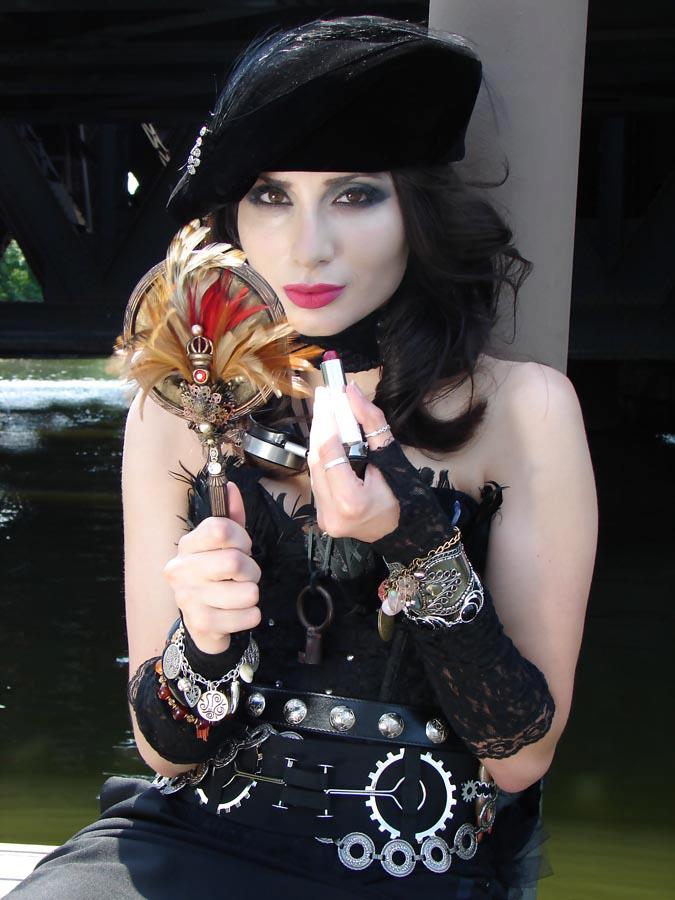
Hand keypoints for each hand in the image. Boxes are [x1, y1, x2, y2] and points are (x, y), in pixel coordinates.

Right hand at [162, 482, 260, 654]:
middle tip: (244, 576)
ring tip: (239, 596)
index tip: (241, 548)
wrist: (202, 623)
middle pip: (235, 561)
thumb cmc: (216, 577)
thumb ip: (231, 517)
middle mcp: (180, 569)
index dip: (242, 538)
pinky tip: (237, 614)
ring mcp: (188, 598)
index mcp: (187, 545)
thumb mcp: (224, 546)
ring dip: (252, 594)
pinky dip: (252, 615)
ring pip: (248, 591)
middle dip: (252, 570)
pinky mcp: (201, 624)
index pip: (221, 529)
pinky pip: (249, 616)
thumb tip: (231, 486)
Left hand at [307, 381, 400, 542]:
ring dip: (319, 439)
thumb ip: (371, 424)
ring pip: (313, 468)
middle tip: (325, 397)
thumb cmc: (403, 496)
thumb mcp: (391, 457)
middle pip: (316, 458)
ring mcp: (323, 517)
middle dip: (320, 425)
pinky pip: (317, 479)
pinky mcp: (321, 516)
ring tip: (327, 412)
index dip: (327, 421)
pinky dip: (322, 457)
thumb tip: (352, 392)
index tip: (328, 396)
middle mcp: (331, 512)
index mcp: (350, 501)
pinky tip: (328, 438)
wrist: (401, 531)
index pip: (329, 453)